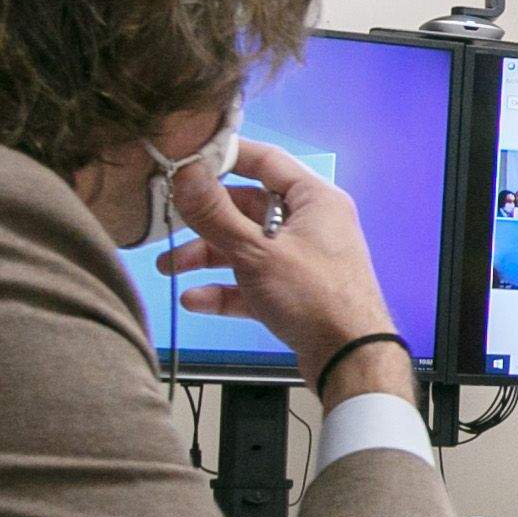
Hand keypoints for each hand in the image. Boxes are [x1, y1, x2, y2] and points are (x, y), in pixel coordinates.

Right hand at [160, 140, 404, 392]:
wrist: (350, 361)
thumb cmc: (312, 295)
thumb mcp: (257, 251)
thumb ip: (216, 214)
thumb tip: (185, 174)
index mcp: (314, 199)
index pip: (266, 160)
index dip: (225, 156)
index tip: (185, 158)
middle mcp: (311, 224)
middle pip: (248, 209)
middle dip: (206, 220)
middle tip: (167, 223)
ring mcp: (303, 260)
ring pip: (247, 247)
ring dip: (208, 256)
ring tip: (168, 268)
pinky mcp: (295, 294)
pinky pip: (253, 283)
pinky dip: (225, 290)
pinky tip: (194, 300)